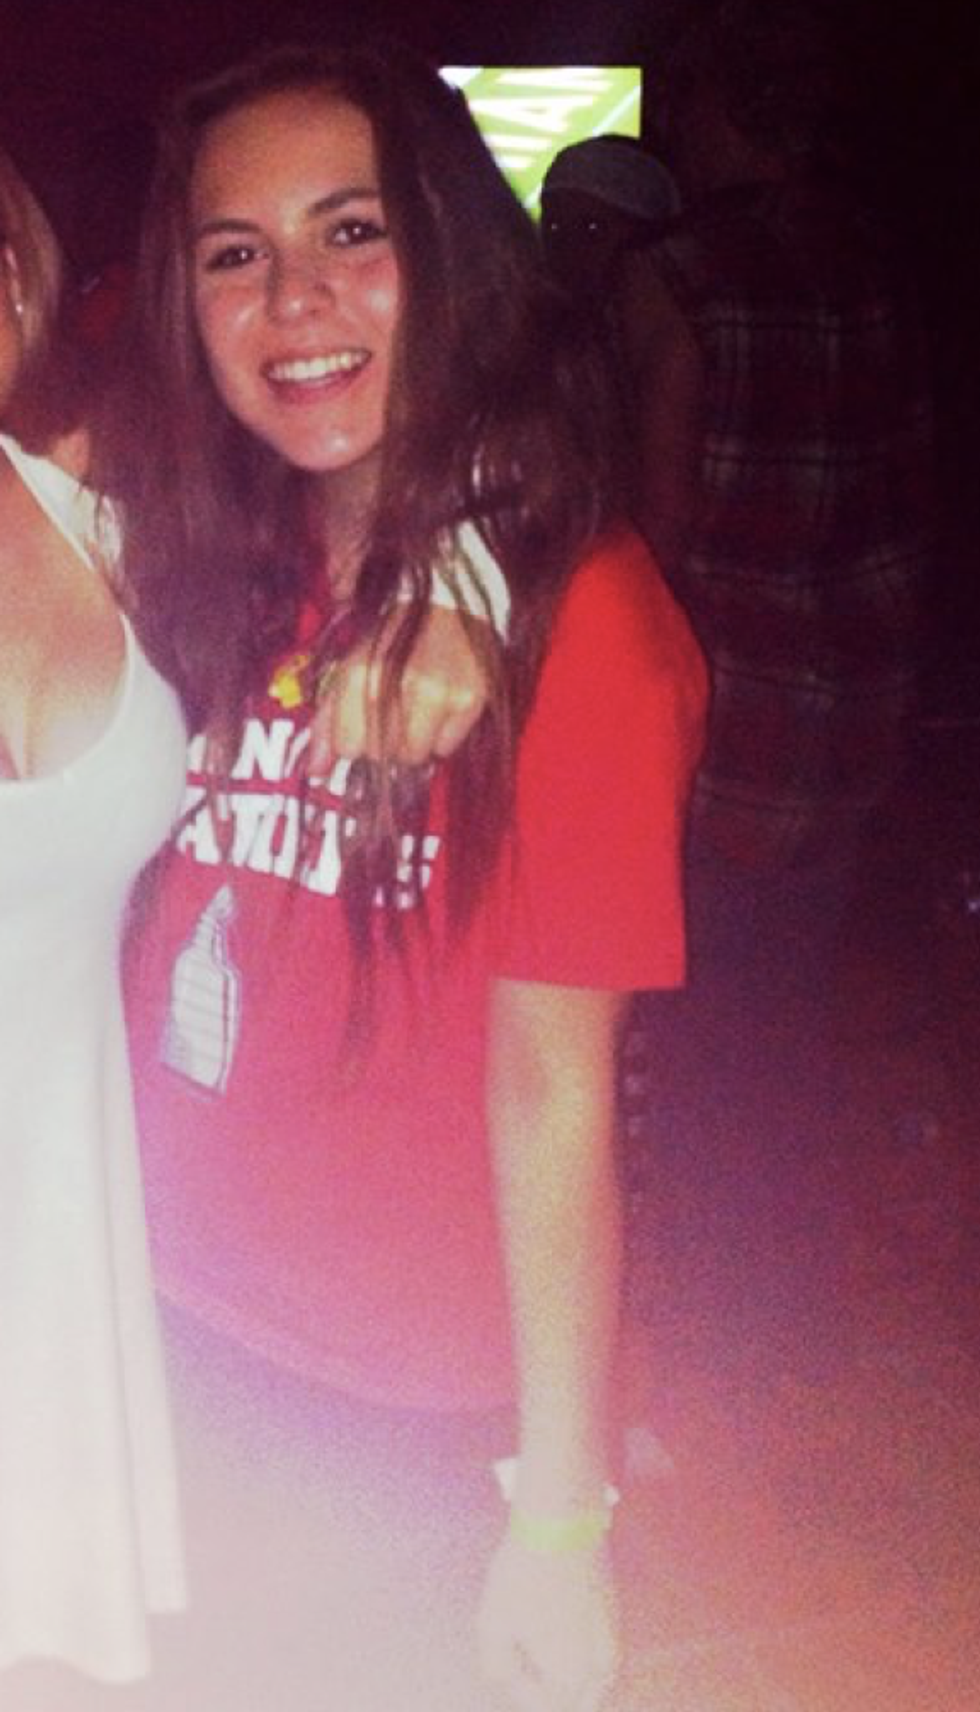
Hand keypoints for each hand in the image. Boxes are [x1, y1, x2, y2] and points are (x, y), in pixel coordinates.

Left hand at [308, 605, 490, 773]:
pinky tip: (440, 708)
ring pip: (414, 757)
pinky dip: (441, 736)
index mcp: (361, 675)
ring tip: (416, 711)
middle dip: (382, 741)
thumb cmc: (391, 642)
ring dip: (412, 743)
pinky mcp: (469, 701)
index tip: (362, 724)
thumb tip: (315, 772)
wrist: (447, 607)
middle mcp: (397, 686)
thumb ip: (327, 722)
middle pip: (380, 756)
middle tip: (392, 711)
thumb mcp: (350, 670)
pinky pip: (446, 748)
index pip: (348, 747)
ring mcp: (437, 696)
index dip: (353, 740)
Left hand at [478, 1530, 619, 1711]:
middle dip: (554, 1691)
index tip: (506, 1662)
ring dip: (573, 1676)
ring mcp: (614, 1637)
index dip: (522, 1690)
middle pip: (579, 1699)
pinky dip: (585, 1654)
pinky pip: (603, 1653)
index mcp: (572, 1676)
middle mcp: (601, 1664)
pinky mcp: (615, 1611)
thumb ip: (497, 1663)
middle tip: (526, 1669)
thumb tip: (504, 1677)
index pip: (549, 1705)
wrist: (561, 1523)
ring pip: (596, 1679)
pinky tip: (561, 1629)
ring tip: (543, 1650)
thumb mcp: (493, 1624)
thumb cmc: (523, 1577)